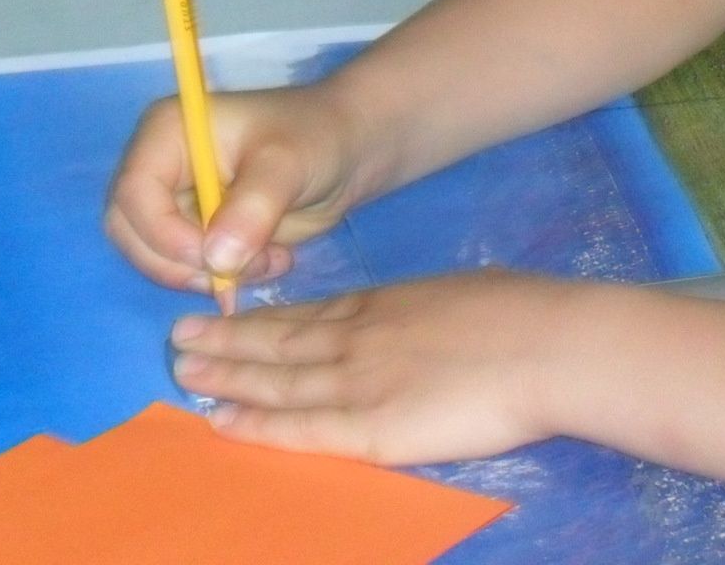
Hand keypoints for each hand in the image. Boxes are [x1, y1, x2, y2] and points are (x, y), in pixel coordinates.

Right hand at [104, 86, 363, 291]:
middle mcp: (160, 165)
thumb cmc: (316, 136)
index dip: (164, 234)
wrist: (348, 147)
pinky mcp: (197, 229)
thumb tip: (215, 259)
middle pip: (133, 232)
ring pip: (159, 257)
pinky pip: (189, 268)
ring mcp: (175, 199)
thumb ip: (252, 209)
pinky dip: (226, 277)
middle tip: (242, 270)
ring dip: (209, 275)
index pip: (134, 193)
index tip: (214, 260)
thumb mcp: (288, 165)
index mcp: (167, 132)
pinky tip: (272, 261)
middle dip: (182, 263)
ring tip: (271, 261)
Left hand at [170, 271, 578, 464]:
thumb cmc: (521, 316)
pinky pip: (299, 427)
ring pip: (276, 380)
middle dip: (227, 341)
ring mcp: (359, 379)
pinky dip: (255, 425)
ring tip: (184, 373)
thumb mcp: (459, 296)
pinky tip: (221, 423)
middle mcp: (358, 336)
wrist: (545, 344)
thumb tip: (428, 319)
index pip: (309, 315)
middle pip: (278, 342)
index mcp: (385, 304)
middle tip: (179, 338)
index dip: (264, 320)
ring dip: (226, 377)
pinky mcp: (369, 425)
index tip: (227, 314)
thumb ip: (428, 312)